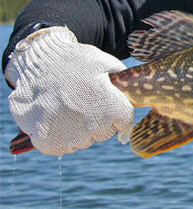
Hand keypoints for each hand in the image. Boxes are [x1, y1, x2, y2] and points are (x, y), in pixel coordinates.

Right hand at [4, 26, 134, 155]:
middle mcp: (92, 125)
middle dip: (98, 120)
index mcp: (110, 107)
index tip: (106, 104)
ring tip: (67, 106)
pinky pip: (61, 147)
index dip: (117, 113)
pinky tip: (55, 117)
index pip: (124, 124)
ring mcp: (68, 135)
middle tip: (83, 101)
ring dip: (77, 129)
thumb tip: (139, 92)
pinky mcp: (47, 142)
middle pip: (103, 133)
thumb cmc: (75, 61)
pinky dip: (58, 136)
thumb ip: (125, 81)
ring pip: (82, 141)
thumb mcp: (107, 63)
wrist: (36, 62)